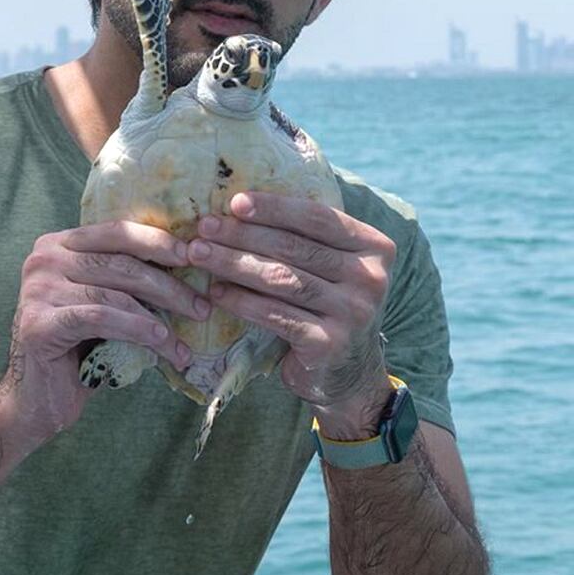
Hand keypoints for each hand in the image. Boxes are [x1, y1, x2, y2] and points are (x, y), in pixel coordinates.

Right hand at [3, 220, 206, 449]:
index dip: (158, 242)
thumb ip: (125, 277)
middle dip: (168, 286)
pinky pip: (100, 318)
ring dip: (158, 318)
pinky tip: (161, 342)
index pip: (117, 232)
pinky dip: (136, 329)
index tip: (193, 257)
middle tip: (201, 308)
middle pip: (120, 263)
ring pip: (114, 293)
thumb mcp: (103, 300)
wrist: (36, 398)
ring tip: (184, 341)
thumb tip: (188, 261)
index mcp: (59, 243)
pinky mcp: (38, 322)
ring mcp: (37, 289)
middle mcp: (43, 259)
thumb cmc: (78, 347)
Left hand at [186, 192, 394, 429]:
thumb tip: (240, 204)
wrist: (348, 373)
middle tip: (205, 227)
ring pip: (282, 278)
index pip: (317, 218)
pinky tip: (216, 292)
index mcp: (374, 248)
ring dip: (234, 264)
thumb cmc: (328, 305)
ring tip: (200, 254)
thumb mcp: (332, 267)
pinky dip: (241, 301)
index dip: (274, 207)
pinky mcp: (329, 343)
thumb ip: (306, 237)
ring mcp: (353, 313)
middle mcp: (371, 278)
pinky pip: (275, 315)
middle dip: (243, 234)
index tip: (234, 201)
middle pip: (295, 247)